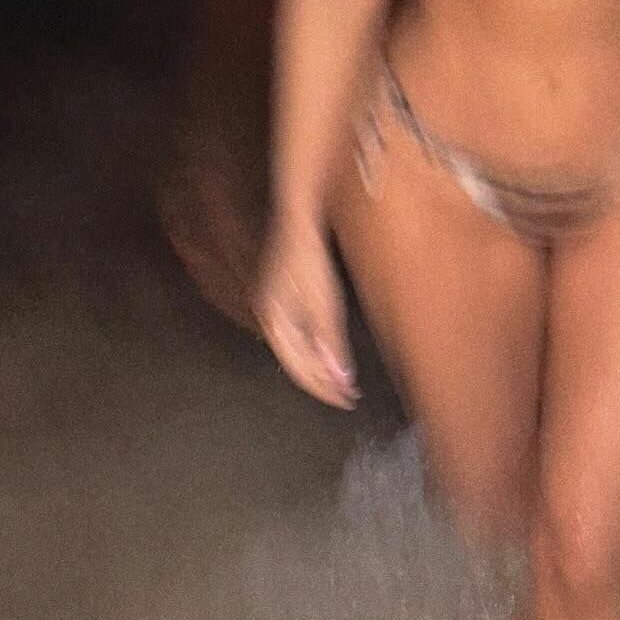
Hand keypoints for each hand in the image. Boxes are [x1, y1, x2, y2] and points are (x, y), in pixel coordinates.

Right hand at [253, 218, 359, 408]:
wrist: (299, 220)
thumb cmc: (310, 259)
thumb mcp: (325, 303)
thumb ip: (329, 340)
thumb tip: (338, 378)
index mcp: (275, 325)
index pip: (299, 369)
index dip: (323, 388)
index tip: (346, 400)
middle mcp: (270, 321)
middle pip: (296, 363)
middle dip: (322, 382)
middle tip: (348, 394)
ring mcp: (275, 310)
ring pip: (296, 351)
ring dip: (319, 367)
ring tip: (343, 378)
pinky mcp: (283, 300)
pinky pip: (297, 336)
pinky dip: (314, 349)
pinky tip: (329, 350)